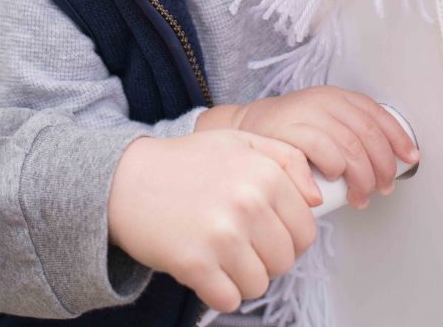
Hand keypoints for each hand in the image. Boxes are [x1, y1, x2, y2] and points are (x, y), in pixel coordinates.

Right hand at [108, 130, 318, 312]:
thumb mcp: (238, 141)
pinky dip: (218, 289)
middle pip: (285, 261)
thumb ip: (286, 159)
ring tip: (217, 249)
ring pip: (259, 284)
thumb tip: (317, 197)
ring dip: (240, 275)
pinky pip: (230, 299)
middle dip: (263, 256)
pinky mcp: (197, 264)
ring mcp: (222, 235)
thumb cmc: (184, 163)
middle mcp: (247, 202)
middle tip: (234, 237)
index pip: (306, 230)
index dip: (287, 234)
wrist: (125, 179)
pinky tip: (202, 263)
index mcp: (263, 173)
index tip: (263, 228)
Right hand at [199, 87, 419, 209]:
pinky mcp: (287, 130)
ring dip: (362, 176)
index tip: (409, 157)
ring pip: (350, 144)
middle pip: (367, 132)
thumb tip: (386, 163)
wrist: (242, 130)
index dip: (397, 136)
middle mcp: (321, 100)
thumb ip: (348, 134)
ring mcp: (303, 113)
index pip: (374, 112)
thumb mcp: (321, 124)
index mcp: (333, 96)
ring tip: (360, 195)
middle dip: (381, 165)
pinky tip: (333, 180)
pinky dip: (335, 167)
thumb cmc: (286, 135)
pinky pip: (323, 149)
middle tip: (382, 187)